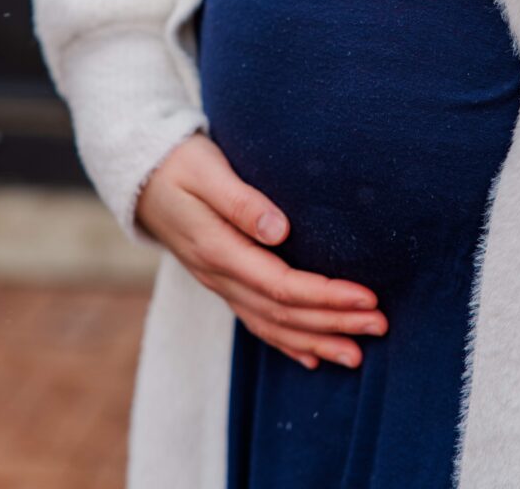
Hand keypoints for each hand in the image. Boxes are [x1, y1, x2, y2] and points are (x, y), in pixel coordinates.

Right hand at [135, 131, 387, 369]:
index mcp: (218, 249)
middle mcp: (219, 275)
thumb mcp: (207, 170)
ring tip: (358, 354)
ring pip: (271, 325)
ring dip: (316, 340)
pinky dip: (286, 342)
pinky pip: (256, 321)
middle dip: (333, 322)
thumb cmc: (179, 163)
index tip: (366, 296)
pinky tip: (312, 356)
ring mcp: (218, 282)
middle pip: (282, 313)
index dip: (326, 296)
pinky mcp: (221, 280)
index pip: (281, 286)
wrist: (139, 174)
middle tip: (380, 325)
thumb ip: (241, 201)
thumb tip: (280, 229)